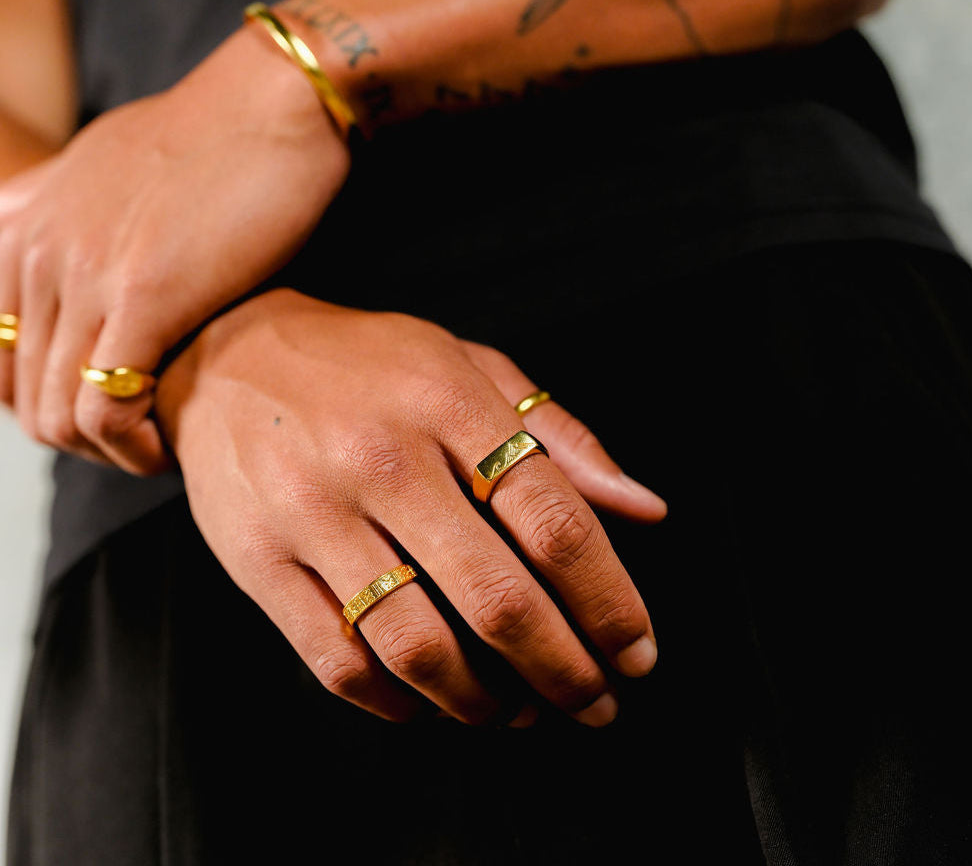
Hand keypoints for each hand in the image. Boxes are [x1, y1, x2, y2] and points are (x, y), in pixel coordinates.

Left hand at [0, 27, 348, 472]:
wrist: (276, 103)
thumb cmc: (216, 138)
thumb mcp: (109, 162)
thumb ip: (61, 208)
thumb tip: (52, 241)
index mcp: (22, 226)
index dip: (46, 402)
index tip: (110, 411)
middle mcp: (38, 251)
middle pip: (23, 396)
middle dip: (81, 441)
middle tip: (141, 442)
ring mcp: (85, 273)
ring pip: (56, 416)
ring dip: (107, 453)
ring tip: (158, 448)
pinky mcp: (145, 296)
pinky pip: (106, 410)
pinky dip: (133, 446)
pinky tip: (171, 443)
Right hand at [155, 289, 666, 725]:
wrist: (227, 357)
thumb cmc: (370, 364)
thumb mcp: (471, 365)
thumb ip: (561, 437)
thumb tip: (646, 509)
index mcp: (450, 403)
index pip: (555, 522)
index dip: (610, 601)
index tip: (637, 650)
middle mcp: (383, 459)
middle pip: (498, 599)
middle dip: (565, 671)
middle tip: (597, 703)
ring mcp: (314, 514)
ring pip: (420, 648)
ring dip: (488, 703)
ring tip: (523, 712)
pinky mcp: (259, 561)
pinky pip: (340, 662)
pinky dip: (400, 704)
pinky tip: (436, 702)